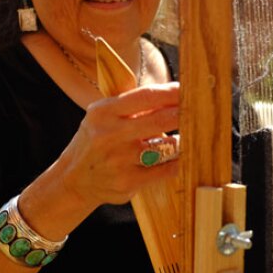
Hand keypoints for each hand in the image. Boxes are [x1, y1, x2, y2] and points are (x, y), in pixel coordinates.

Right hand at [58, 82, 179, 206]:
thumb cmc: (97, 140)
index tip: (187, 90)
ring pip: (166, 146)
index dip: (171, 92)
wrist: (74, 178)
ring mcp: (119, 160)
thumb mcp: (104, 115)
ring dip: (182, 140)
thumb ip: (132, 104)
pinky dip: (178, 162)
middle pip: (160, 119)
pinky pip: (166, 170)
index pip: (146, 96)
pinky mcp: (128, 182)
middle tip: (199, 110)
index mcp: (104, 112)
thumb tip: (173, 92)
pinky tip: (182, 156)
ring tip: (189, 135)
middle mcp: (109, 135)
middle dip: (184, 113)